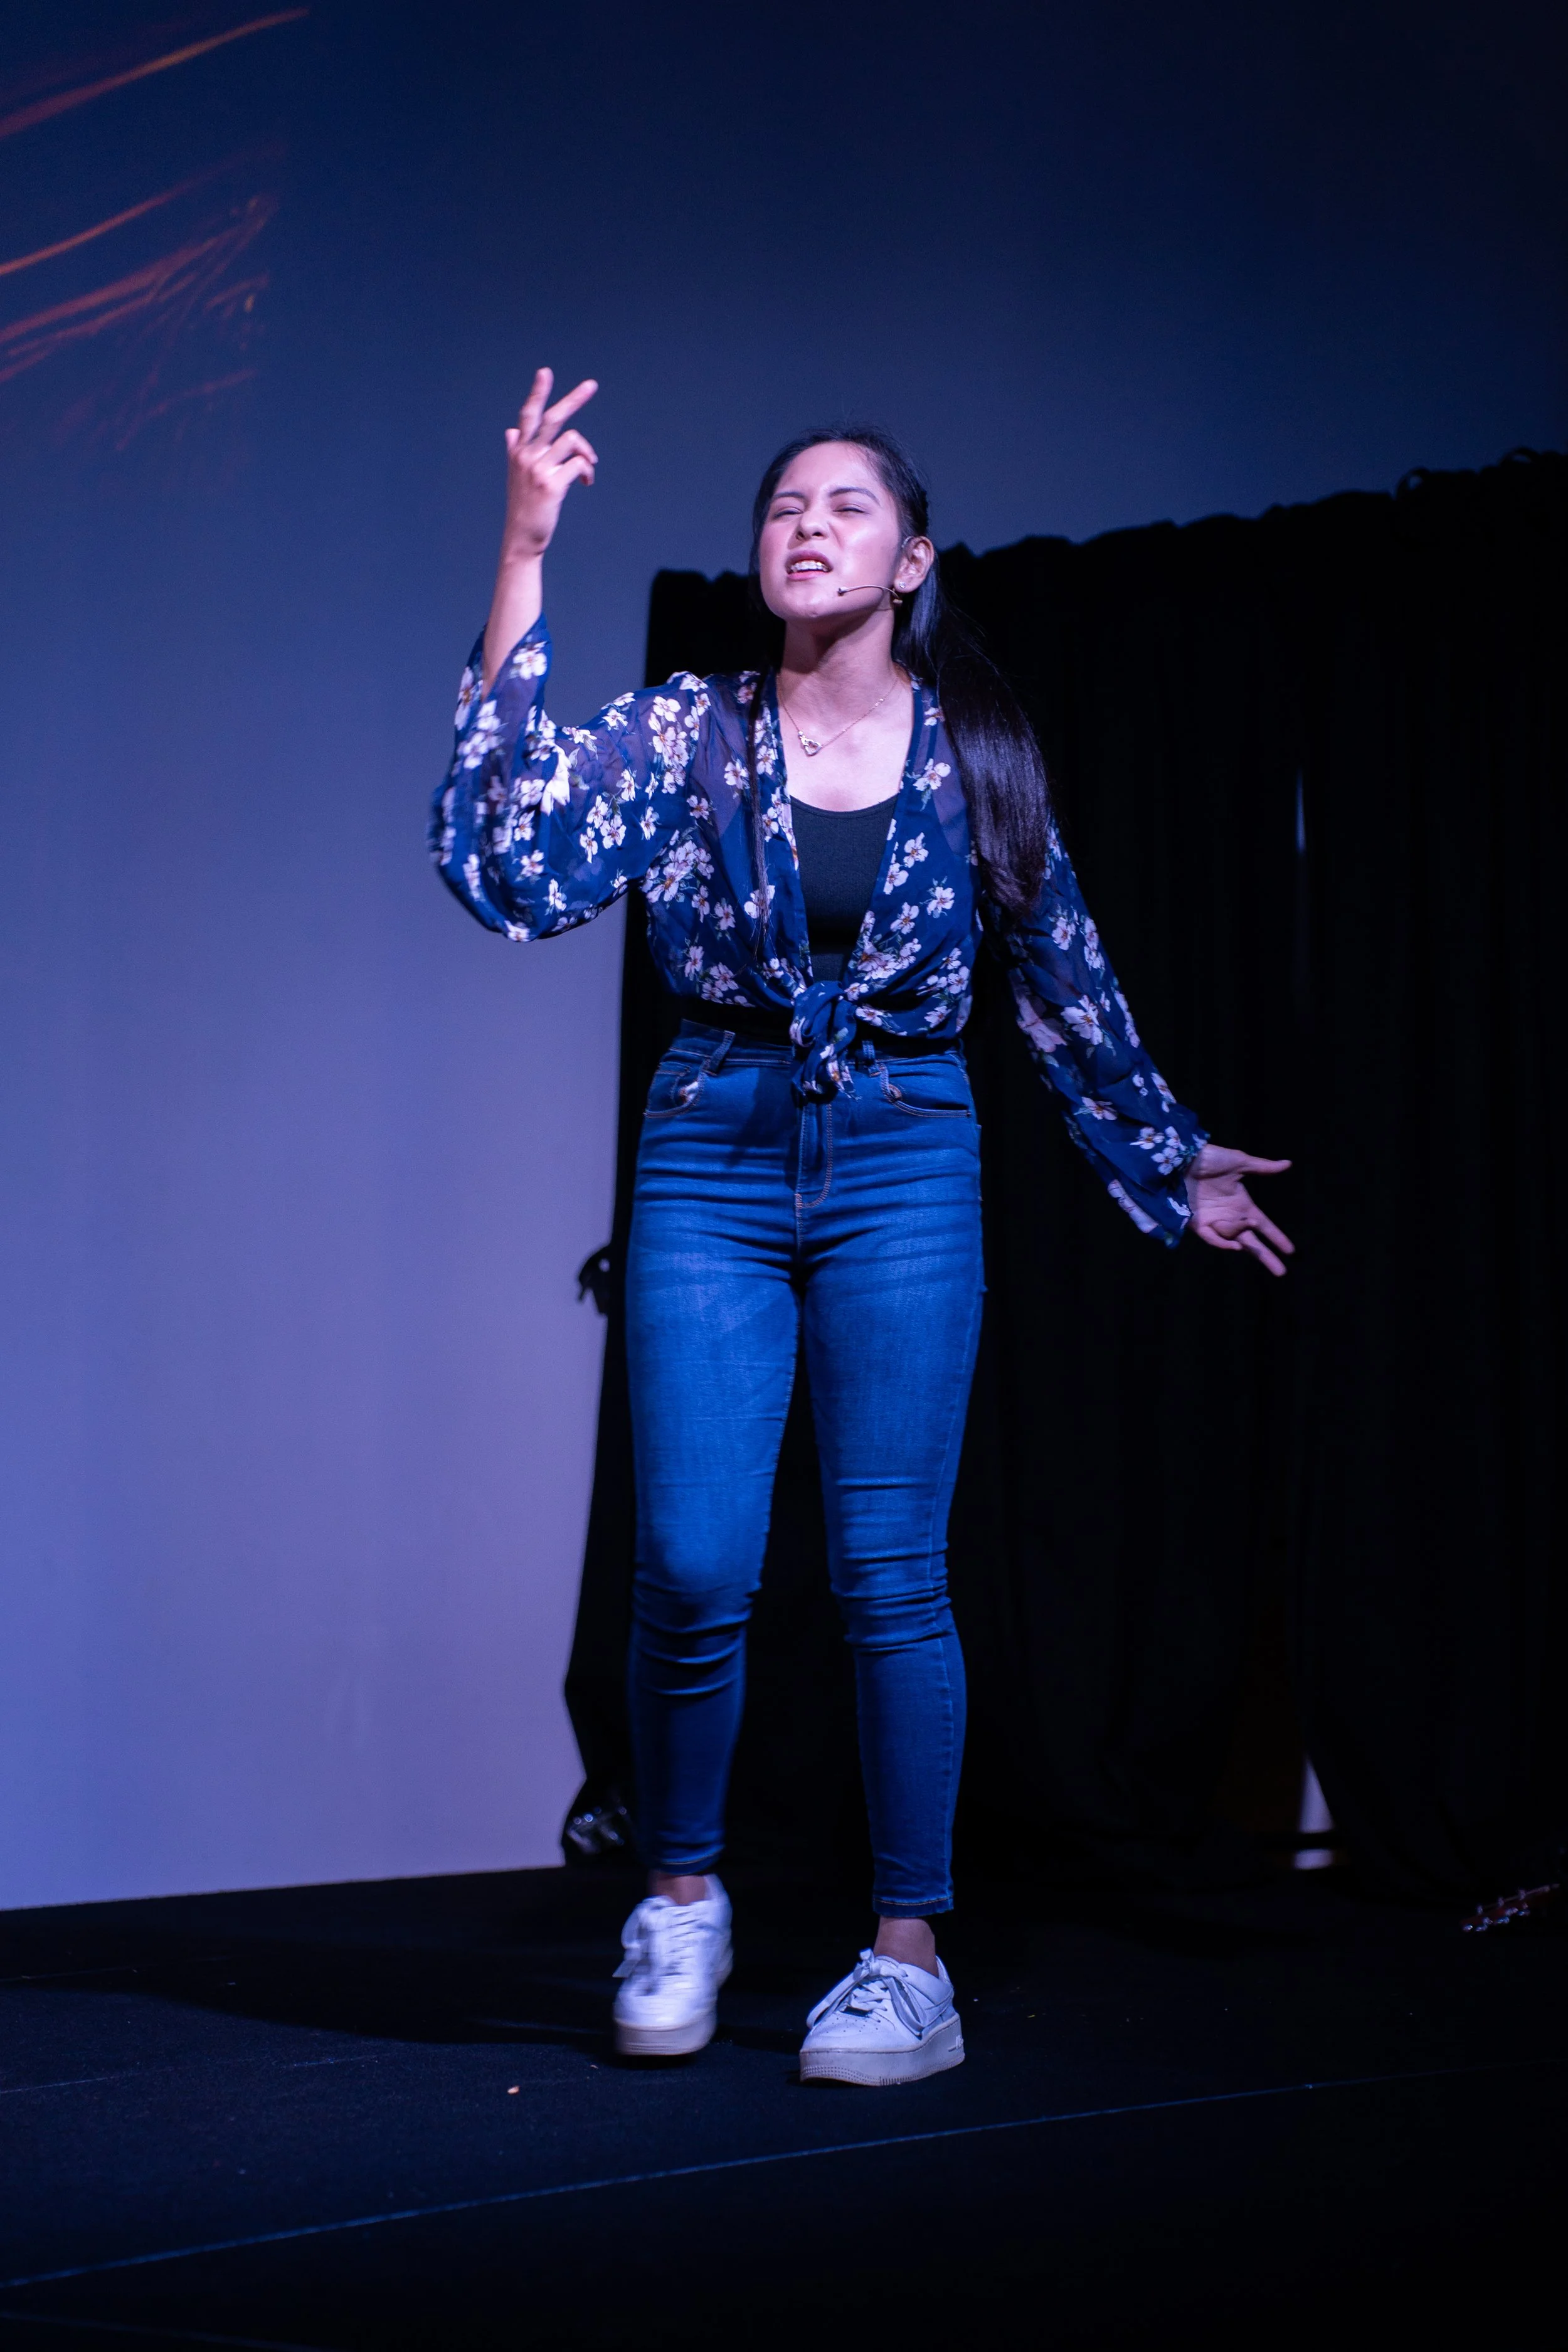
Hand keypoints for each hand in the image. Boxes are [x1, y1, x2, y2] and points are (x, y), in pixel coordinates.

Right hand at [499, 366, 598, 560]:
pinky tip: (586, 482)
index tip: (545, 372)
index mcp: (519, 450)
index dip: (536, 393)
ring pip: (571, 440)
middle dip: (574, 399)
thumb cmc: (523, 506)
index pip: (527, 415)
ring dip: (587, 452)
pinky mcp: (551, 484)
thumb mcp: (516, 475)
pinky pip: (579, 464)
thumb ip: (514, 450)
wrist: (521, 538)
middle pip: (553, 418)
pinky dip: (587, 471)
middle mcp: (526, 455)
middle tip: (592, 385)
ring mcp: (538, 469)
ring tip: (589, 466)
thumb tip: (509, 430)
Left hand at [1185, 1144, 1294, 1275]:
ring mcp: (1214, 1222)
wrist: (1181, 1159)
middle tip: (1281, 1272)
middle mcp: (1230, 1217)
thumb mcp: (1239, 1162)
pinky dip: (1223, 1243)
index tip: (1290, 1251)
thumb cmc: (1210, 1159)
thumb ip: (1263, 1167)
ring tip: (1248, 1220)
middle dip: (1266, 1256)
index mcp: (1242, 1205)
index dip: (1276, 1237)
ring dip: (1242, 1233)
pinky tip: (1236, 1246)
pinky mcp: (1197, 1224)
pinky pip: (1212, 1239)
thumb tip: (1289, 1163)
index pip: (1264, 1225)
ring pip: (1233, 1239)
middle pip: (1251, 1242)